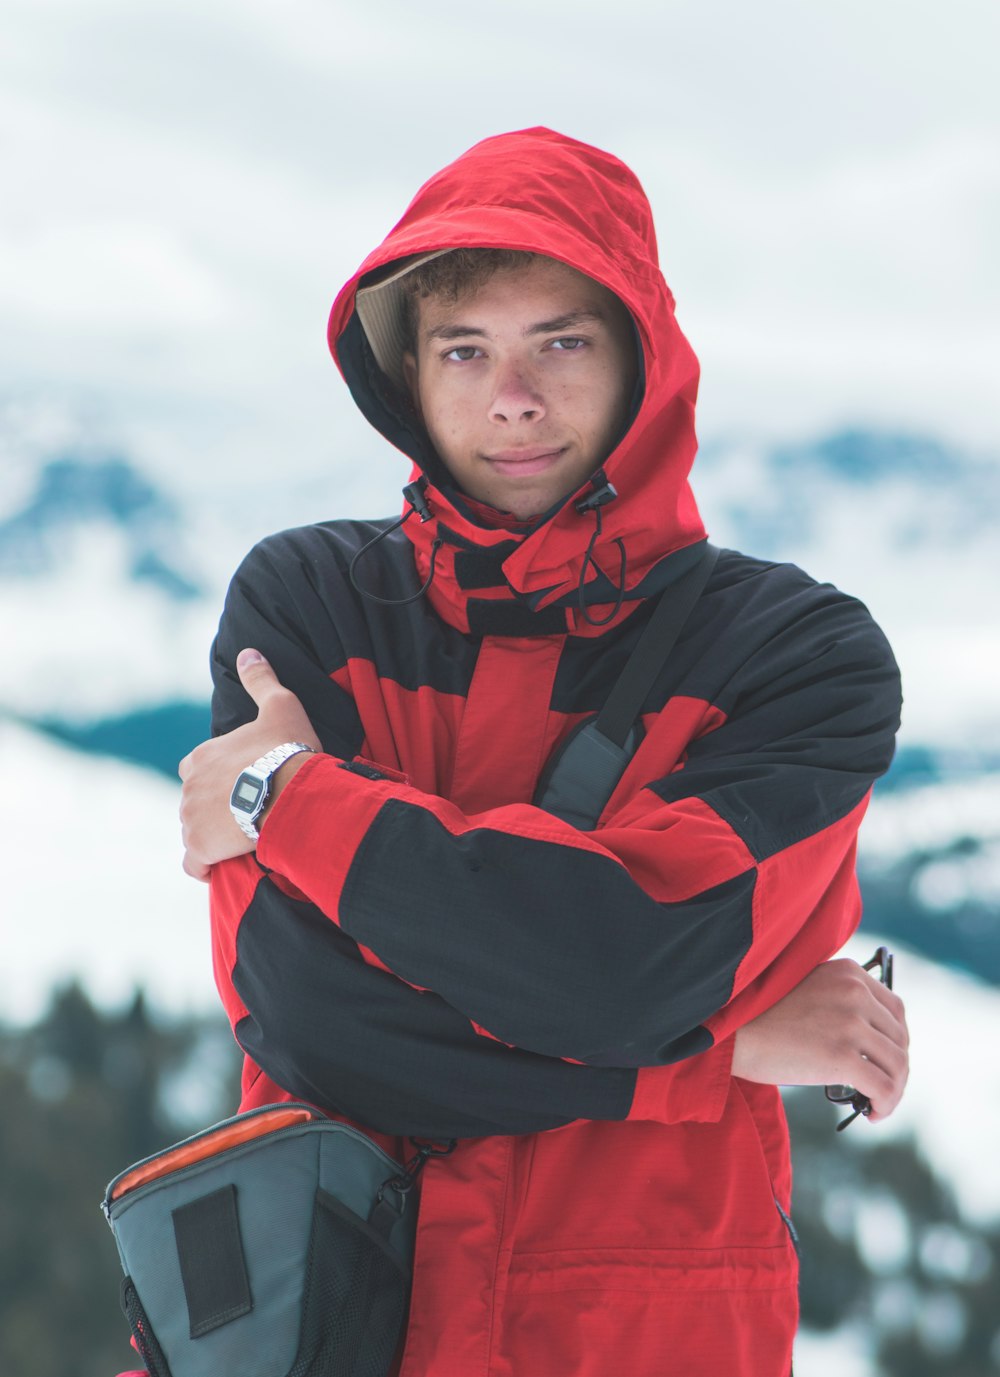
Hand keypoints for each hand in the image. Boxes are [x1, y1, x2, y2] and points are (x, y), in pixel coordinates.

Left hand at [179, 649, 321, 881]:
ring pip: (196, 831)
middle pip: (196, 801)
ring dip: (213, 836)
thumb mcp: (280, 706)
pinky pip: (194, 864)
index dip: (219, 776)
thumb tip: (248, 651)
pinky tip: (222, 866)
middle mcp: (189, 788)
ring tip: (244, 839)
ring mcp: (191, 820)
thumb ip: (261, 680)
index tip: (243, 783)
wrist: (291, 795)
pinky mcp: (200, 849)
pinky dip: (204, 866)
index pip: (197, 768)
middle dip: (215, 807)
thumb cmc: (288, 751)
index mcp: (201, 756)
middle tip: (248, 812)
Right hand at [731, 958, 908, 1121]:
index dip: (896, 1039)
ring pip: (897, 1065)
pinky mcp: (842, 1056)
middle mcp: (855, 992)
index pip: (895, 1009)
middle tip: (881, 1088)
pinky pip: (883, 1087)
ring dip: (893, 1091)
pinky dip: (885, 1105)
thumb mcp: (806, 989)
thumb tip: (870, 1041)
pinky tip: (872, 1113)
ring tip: (877, 1105)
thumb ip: (839, 1001)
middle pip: (899, 1038)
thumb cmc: (760, 1016)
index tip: (886, 1059)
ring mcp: (850, 1023)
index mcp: (848, 973)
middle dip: (895, 1068)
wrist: (730, 1030)